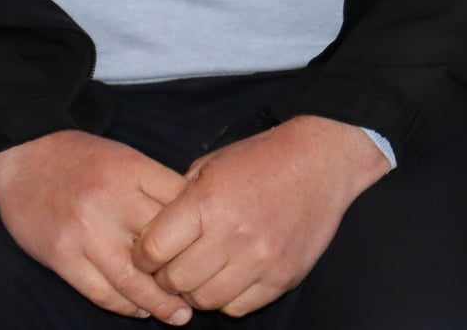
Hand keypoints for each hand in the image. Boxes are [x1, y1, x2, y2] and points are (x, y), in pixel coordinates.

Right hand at [0, 130, 192, 322]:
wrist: (19, 165)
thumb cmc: (78, 158)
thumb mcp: (122, 156)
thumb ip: (153, 183)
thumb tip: (191, 215)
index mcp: (131, 170)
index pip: (180, 203)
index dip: (201, 227)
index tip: (215, 245)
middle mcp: (111, 201)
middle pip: (162, 244)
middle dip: (186, 268)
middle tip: (204, 288)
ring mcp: (86, 232)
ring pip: (133, 278)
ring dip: (160, 303)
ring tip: (180, 315)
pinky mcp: (63, 257)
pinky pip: (100, 291)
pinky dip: (124, 305)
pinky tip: (140, 310)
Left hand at [133, 116, 390, 317]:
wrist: (323, 162)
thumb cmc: (263, 159)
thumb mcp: (213, 165)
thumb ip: (181, 201)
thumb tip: (152, 236)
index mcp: (209, 202)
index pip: (154, 250)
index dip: (143, 255)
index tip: (148, 252)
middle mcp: (234, 234)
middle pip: (176, 281)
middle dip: (166, 276)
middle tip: (173, 265)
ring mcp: (261, 259)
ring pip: (205, 300)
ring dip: (196, 290)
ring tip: (203, 271)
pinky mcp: (282, 277)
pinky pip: (238, 307)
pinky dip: (227, 297)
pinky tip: (231, 275)